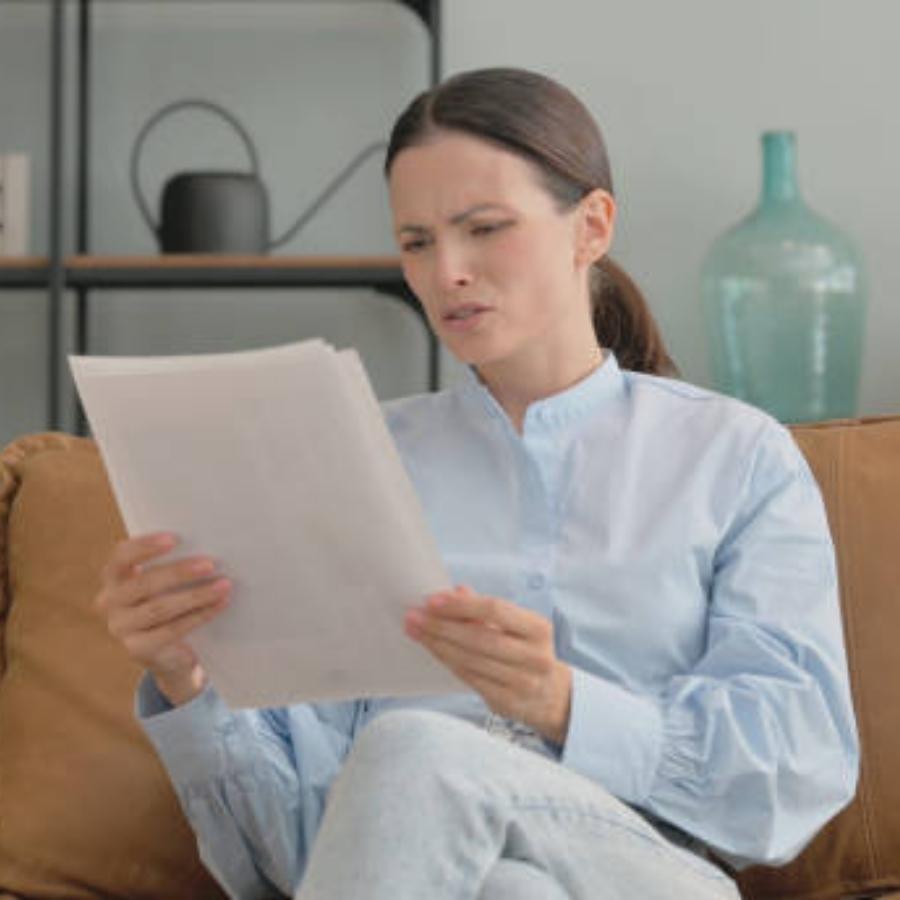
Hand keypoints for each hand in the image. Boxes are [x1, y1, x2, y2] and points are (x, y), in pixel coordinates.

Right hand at [95, 533, 230, 705]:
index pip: (121, 557)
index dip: (145, 546)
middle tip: (210, 564)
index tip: (174, 539)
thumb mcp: (165, 581)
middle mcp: (109, 601)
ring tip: (223, 585)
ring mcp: (120, 628)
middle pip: (143, 584)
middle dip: (179, 572)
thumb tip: (208, 542)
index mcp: (114, 577)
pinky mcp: (137, 649)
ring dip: (196, 595)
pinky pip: (171, 630)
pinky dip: (199, 615)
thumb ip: (173, 563)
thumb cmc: (170, 600)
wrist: (170, 652)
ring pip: (159, 608)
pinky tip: (219, 604)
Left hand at [404, 585, 571, 744]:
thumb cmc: (525, 651)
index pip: (496, 610)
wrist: (550, 695)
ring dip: (438, 644)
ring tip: (417, 631)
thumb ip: (486, 610)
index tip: (432, 600)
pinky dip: (448, 662)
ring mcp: (523, 682)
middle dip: (442, 626)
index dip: (462, 605)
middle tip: (415, 617)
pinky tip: (434, 650)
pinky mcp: (508, 702)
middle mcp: (535, 656)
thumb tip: (455, 591)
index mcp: (539, 629)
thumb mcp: (517, 626)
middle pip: (480, 637)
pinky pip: (470, 678)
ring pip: (471, 660)